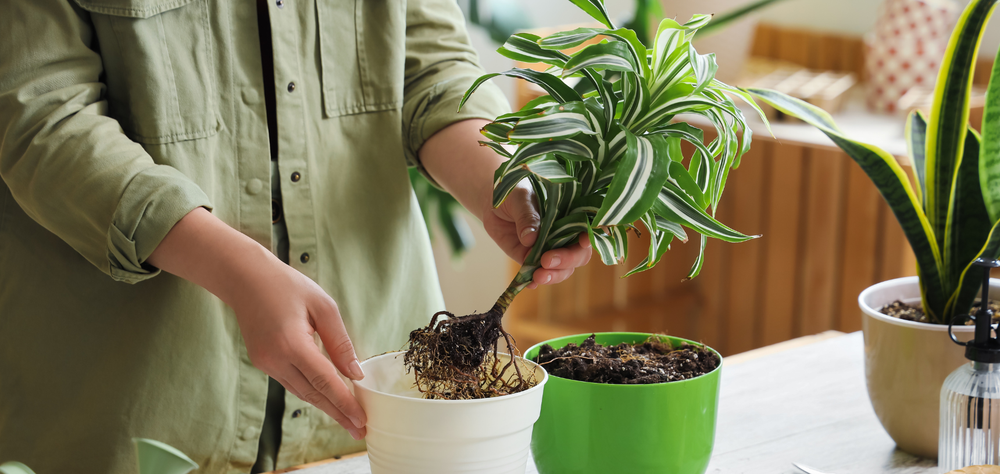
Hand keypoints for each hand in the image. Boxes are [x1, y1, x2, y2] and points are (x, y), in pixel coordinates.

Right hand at [228, 248, 367, 439]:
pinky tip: (328, 398)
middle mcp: (275, 359)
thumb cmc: (286, 285)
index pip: (324, 381)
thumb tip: (355, 372)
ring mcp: (266, 363)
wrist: (245, 278)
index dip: (345, 403)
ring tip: (349, 420)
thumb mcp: (323, 306)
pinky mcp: (262, 362)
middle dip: (338, 414)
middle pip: (313, 394)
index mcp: (292, 344)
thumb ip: (340, 342)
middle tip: (360, 431)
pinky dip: (311, 392)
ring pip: (301, 392)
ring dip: (326, 406)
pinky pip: (291, 382)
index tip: (362, 420)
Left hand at [418, 119, 592, 287]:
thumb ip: (527, 216)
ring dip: (553, 275)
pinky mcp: (531, 260)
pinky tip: (530, 283)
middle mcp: (565, 236)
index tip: (583, 242)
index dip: (590, 238)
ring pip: (562, 269)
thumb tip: (530, 239)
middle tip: (547, 260)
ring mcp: (549, 250)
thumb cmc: (513, 191)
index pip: (587, 229)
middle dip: (566, 260)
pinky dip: (535, 281)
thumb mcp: (520, 197)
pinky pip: (538, 274)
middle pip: (578, 255)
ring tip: (538, 275)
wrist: (493, 201)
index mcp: (570, 216)